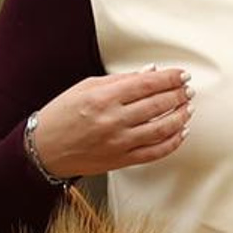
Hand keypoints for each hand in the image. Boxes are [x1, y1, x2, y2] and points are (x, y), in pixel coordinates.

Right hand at [30, 67, 192, 179]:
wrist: (44, 150)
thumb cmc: (62, 115)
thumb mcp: (85, 88)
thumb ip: (120, 80)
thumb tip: (150, 72)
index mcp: (102, 98)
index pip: (146, 84)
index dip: (169, 78)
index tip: (182, 75)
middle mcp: (112, 120)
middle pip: (157, 105)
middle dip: (178, 95)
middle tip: (188, 90)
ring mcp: (119, 142)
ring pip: (162, 129)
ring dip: (180, 117)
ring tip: (188, 108)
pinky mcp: (122, 160)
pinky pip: (156, 152)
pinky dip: (173, 142)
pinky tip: (181, 132)